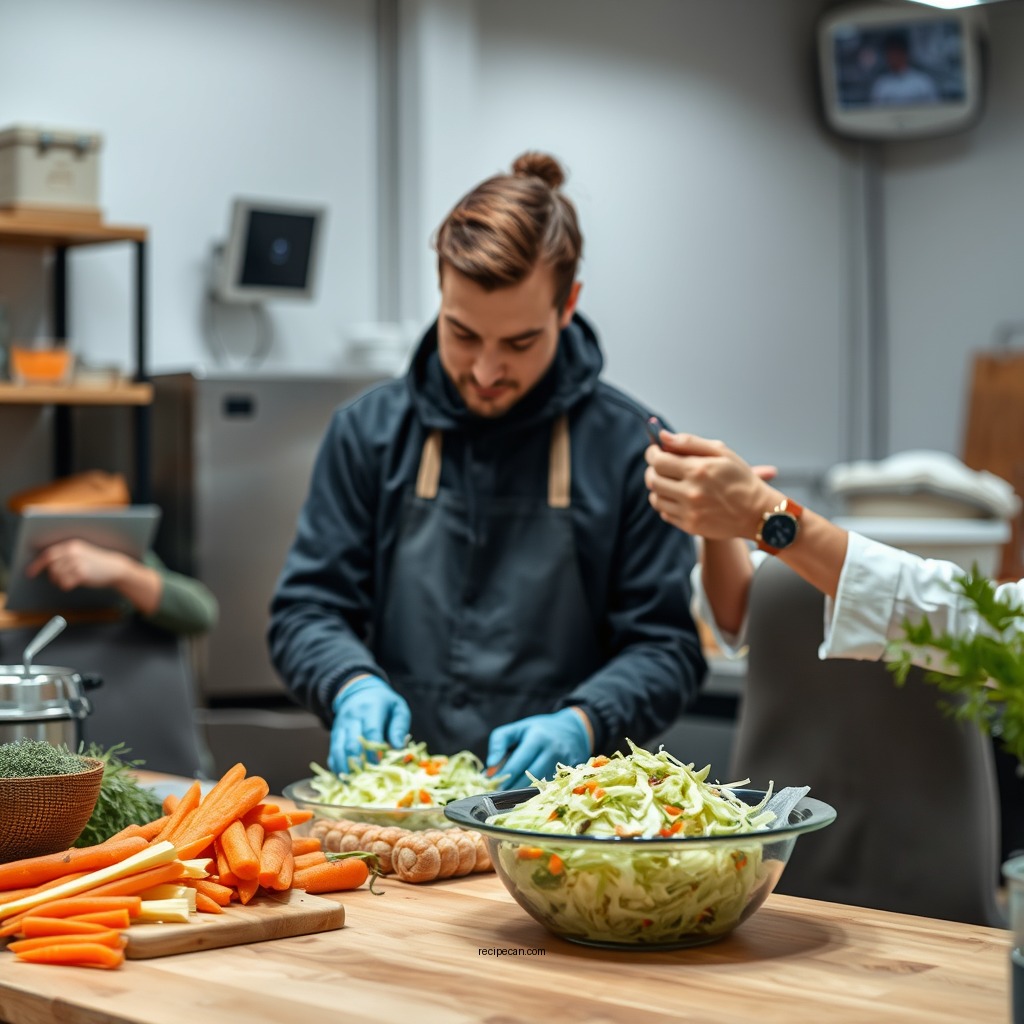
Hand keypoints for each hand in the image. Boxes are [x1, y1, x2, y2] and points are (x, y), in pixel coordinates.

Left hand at [26, 539, 134, 590]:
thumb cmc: (97, 563)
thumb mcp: (82, 553)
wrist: (115, 568)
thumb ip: (66, 555)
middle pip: (51, 566)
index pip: (48, 554)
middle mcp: (73, 552)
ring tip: (70, 581)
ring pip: (57, 576)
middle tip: (56, 580)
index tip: (30, 572)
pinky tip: (74, 583)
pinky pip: (65, 583)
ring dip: (60, 581)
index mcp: (71, 545)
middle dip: (51, 575)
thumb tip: (47, 565)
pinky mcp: (82, 573)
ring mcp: (77, 562)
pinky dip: (67, 586)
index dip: (37, 564)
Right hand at [329, 675, 410, 773]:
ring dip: (345, 768)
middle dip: (358, 763)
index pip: (371, 732)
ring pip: (338, 750)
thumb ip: (399, 727)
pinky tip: (343, 778)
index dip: (374, 751)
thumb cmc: (384, 703)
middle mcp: (352, 718)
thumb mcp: (398, 708)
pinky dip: (337, 766)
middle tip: (366, 779)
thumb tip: (399, 747)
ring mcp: (340, 726)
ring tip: (353, 783)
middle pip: (351, 743)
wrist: (358, 689)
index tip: (379, 766)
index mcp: (371, 709)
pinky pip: (332, 752)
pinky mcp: (334, 734)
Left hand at [486, 708, 591, 789]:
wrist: (573, 730)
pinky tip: (525, 793)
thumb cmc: (539, 729)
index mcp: (537, 738)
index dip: (502, 776)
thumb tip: (490, 768)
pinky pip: (548, 788)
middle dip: (510, 787)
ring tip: (508, 794)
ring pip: (538, 785)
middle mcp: (552, 751)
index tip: (490, 783)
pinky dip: (535, 791)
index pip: (517, 763)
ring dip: (521, 792)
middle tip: (496, 793)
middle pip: (528, 777)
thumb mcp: (517, 728)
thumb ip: (499, 743)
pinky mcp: (569, 774)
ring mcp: (564, 764)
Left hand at [644, 430, 781, 540]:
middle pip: (653, 480)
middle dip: (652, 470)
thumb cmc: (741, 479)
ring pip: (656, 498)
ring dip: (657, 487)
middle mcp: (691, 492)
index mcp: (699, 470)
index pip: (659, 461)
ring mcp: (690, 512)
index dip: (652, 454)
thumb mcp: (722, 452)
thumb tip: (663, 436)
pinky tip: (678, 497)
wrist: (757, 513)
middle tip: (659, 465)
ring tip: (669, 481)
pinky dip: (666, 504)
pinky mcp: (690, 526)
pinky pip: (665, 513)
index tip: (654, 451)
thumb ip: (690, 442)